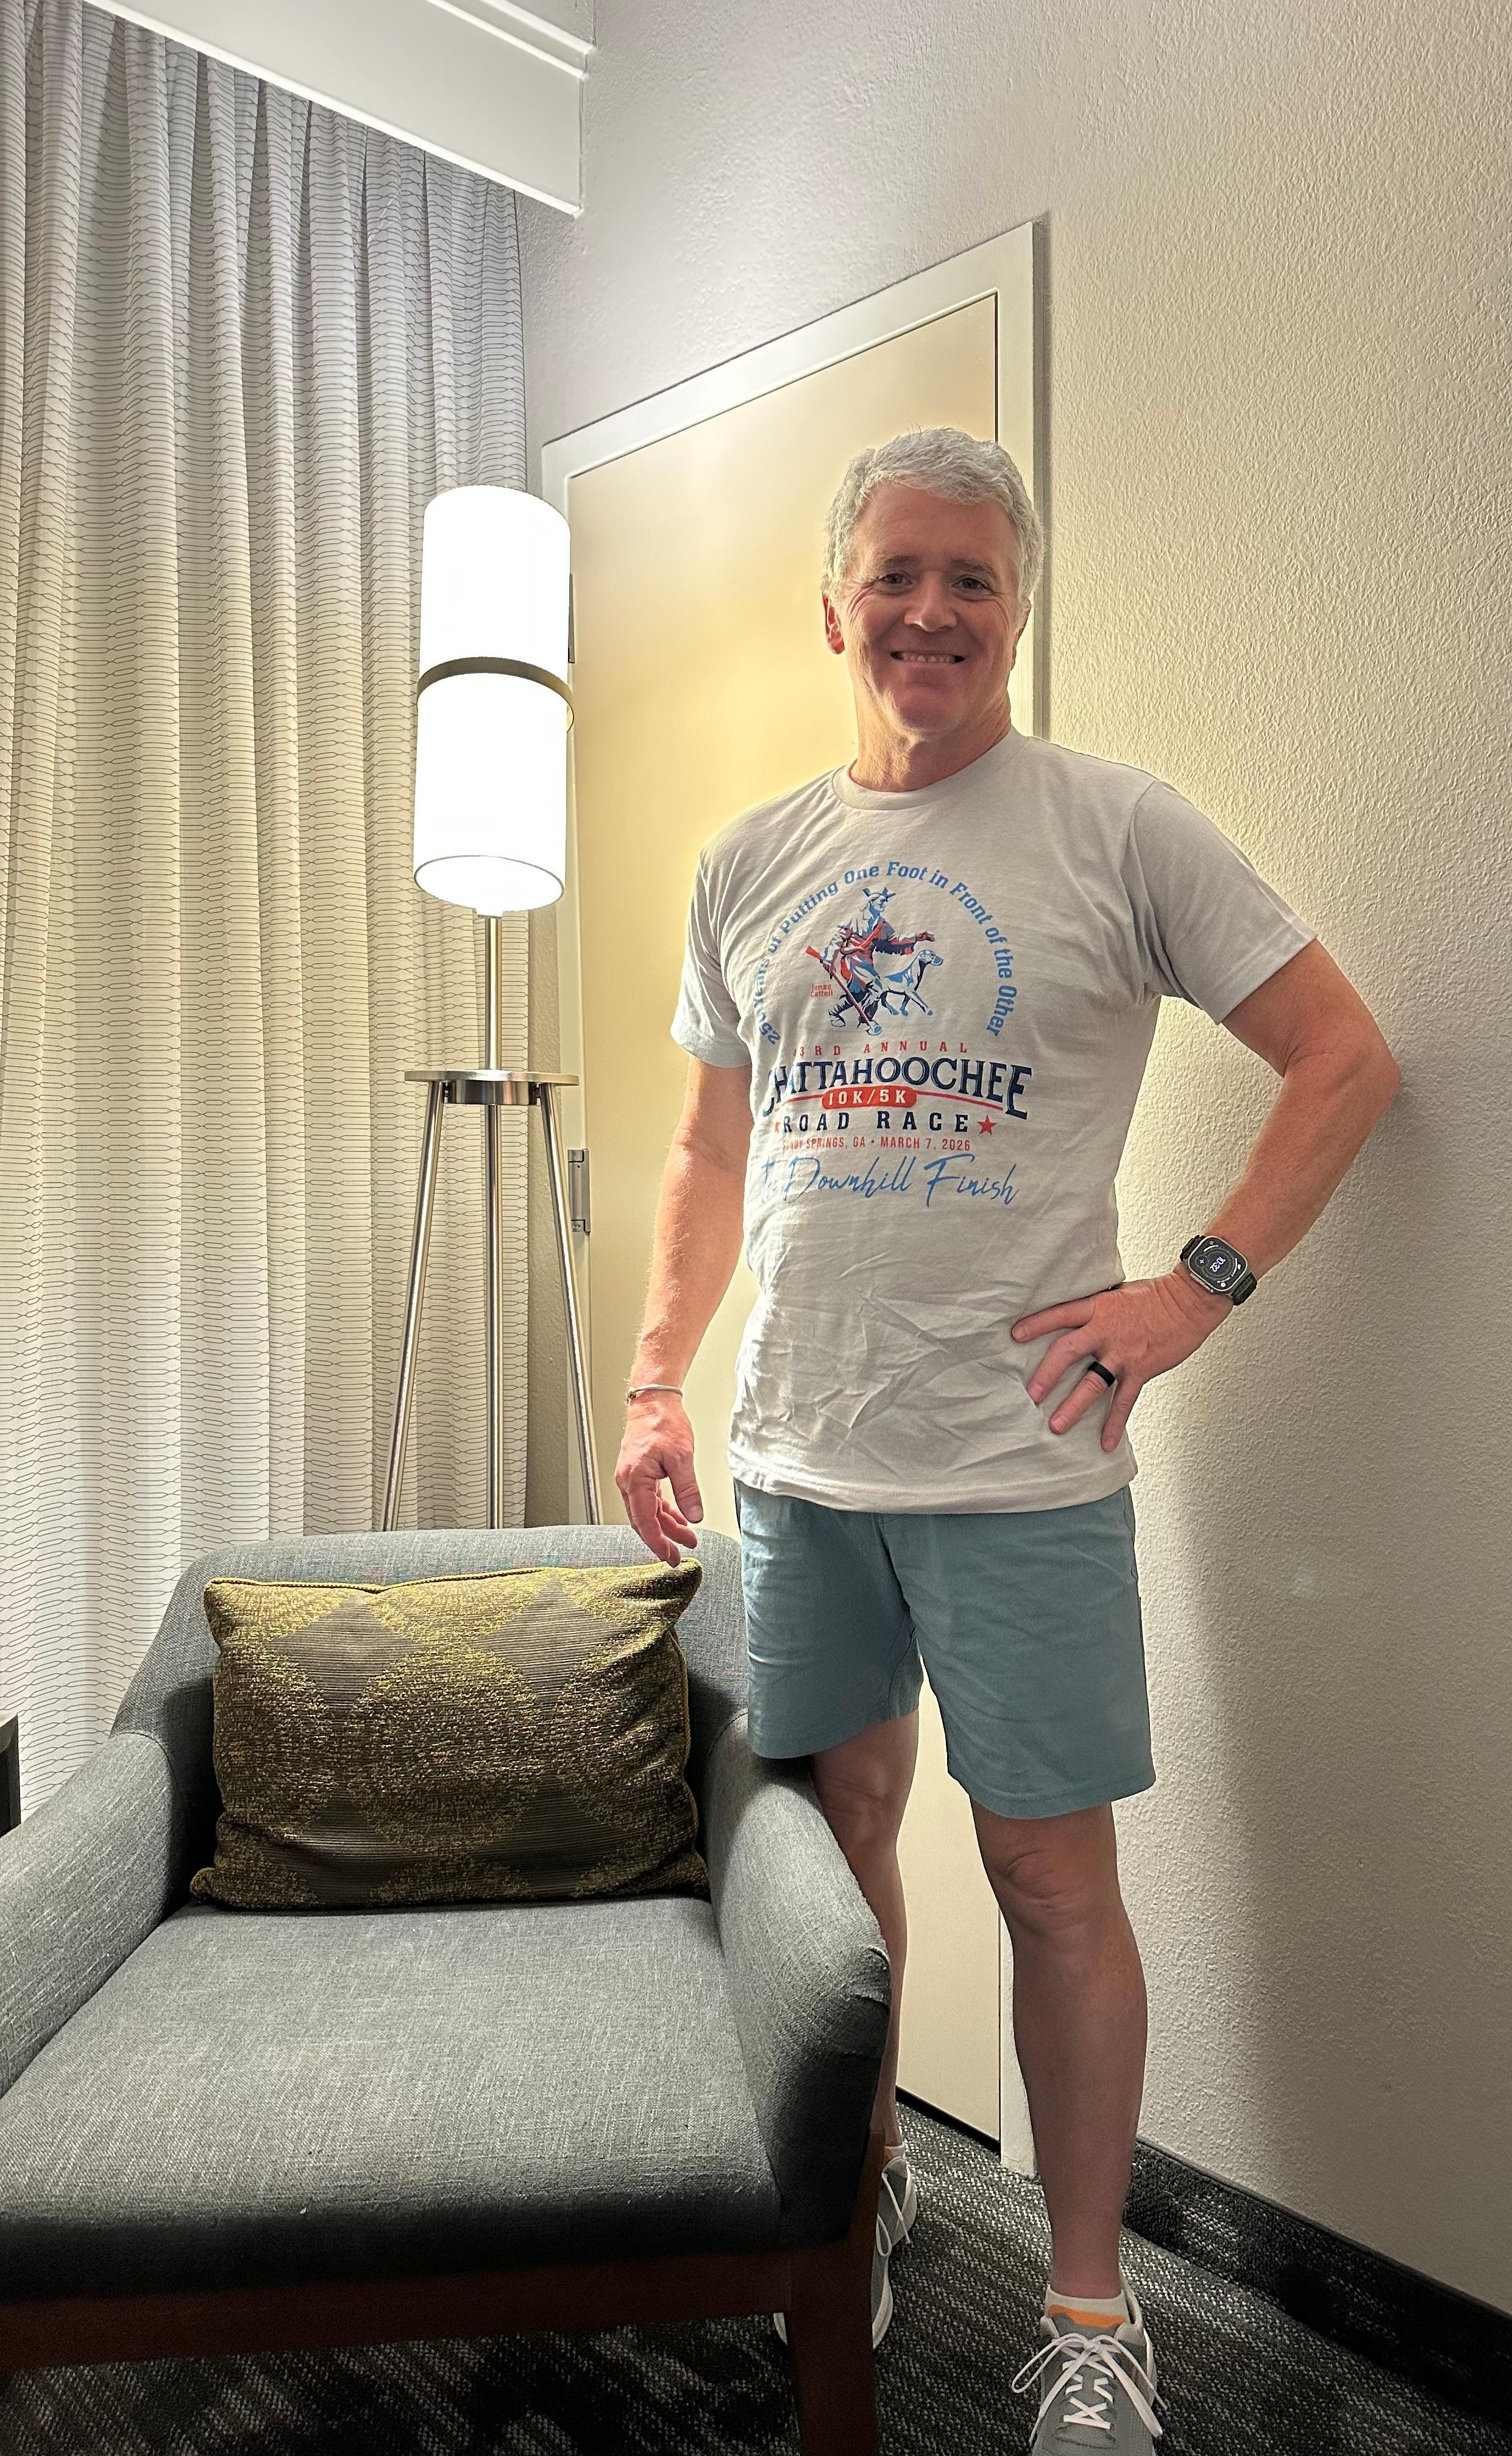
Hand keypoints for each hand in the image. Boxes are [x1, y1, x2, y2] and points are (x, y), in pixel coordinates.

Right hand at [615, 1393, 703, 1564]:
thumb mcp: (682, 1457)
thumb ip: (688, 1489)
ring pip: (647, 1511)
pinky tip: (677, 1517)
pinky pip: (649, 1500)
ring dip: (666, 1525)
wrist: (653, 1401)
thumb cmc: (662, 1422)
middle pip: (644, 1520)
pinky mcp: (639, 1474)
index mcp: (635, 1480)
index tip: (668, 1556)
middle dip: (663, 1539)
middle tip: (678, 1555)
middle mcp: (629, 1482)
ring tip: (687, 1537)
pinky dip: (663, 1511)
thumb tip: (694, 1515)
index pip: (644, 1522)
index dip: (657, 1543)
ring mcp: (632, 1478)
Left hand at [1010, 1271, 1232, 1451]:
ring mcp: (1122, 1352)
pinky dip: (1114, 1423)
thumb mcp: (1118, 1294)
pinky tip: (1105, 1442)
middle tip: (1030, 1395)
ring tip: (1055, 1426)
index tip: (1014, 1336)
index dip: (1036, 1324)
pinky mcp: (1141, 1369)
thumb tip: (1076, 1317)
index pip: (1059, 1315)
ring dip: (1073, 1406)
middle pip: (1067, 1353)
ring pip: (1092, 1383)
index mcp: (1097, 1308)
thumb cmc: (1155, 1296)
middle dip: (1046, 1375)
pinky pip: (1124, 1401)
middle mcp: (1105, 1331)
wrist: (1189, 1301)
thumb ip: (1096, 1309)